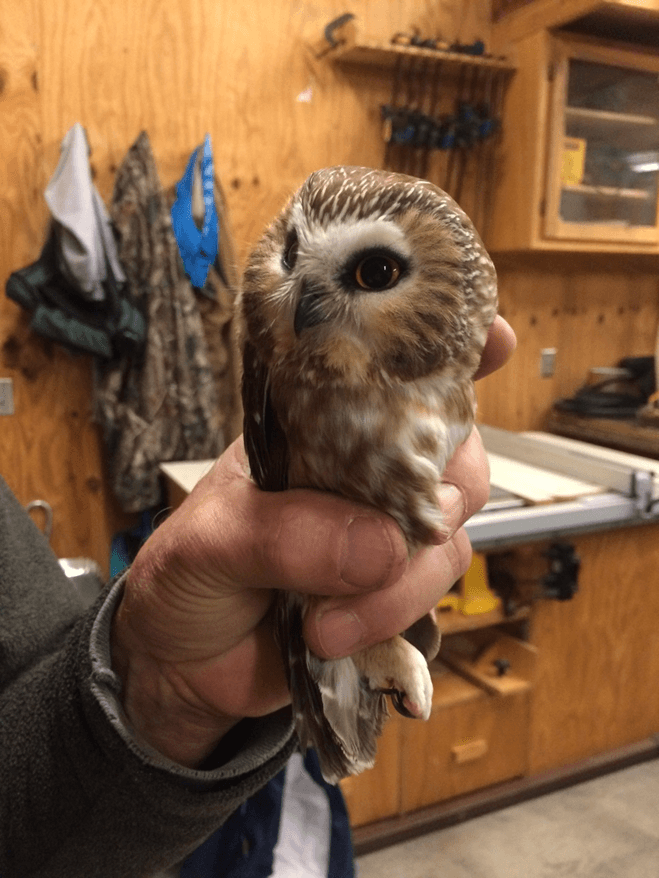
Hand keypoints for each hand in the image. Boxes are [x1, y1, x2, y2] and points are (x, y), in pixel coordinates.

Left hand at [111, 316, 515, 766]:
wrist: (179, 669)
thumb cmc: (184, 579)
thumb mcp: (209, 542)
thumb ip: (284, 537)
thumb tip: (382, 545)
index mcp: (316, 434)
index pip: (387, 378)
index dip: (448, 354)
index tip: (498, 341)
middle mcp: (363, 477)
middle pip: (453, 461)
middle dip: (435, 501)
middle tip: (385, 543)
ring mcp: (381, 539)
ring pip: (449, 542)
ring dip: (399, 588)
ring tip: (325, 619)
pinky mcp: (390, 600)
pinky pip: (432, 602)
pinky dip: (395, 622)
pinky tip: (338, 637)